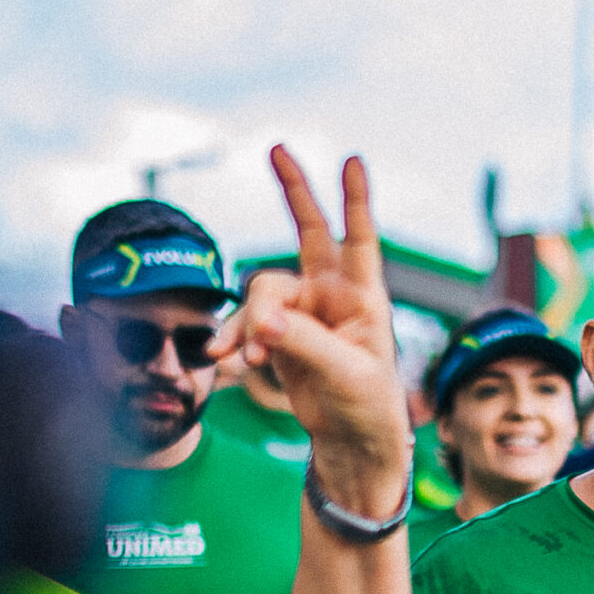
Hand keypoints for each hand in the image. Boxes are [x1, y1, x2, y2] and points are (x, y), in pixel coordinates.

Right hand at [212, 147, 407, 510]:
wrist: (351, 444)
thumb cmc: (367, 408)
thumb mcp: (345, 375)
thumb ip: (303, 343)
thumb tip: (261, 322)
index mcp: (364, 299)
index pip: (360, 239)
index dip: (356, 200)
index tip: (353, 160)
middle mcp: (333, 297)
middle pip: (309, 232)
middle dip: (295, 192)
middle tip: (277, 148)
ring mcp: (303, 314)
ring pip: (263, 293)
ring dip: (251, 320)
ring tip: (252, 358)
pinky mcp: (279, 336)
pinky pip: (247, 323)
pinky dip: (236, 337)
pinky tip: (226, 356)